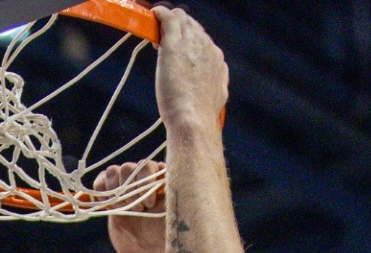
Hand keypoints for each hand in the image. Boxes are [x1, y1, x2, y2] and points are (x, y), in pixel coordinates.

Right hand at [96, 161, 166, 252]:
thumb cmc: (166, 236)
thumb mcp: (174, 213)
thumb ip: (173, 192)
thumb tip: (166, 171)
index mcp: (161, 180)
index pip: (149, 164)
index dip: (146, 180)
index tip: (151, 204)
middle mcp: (143, 179)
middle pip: (129, 167)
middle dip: (131, 190)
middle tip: (138, 211)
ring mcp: (126, 186)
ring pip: (113, 171)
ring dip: (116, 191)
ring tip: (122, 210)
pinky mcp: (111, 195)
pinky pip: (100, 180)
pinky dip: (100, 191)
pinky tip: (110, 208)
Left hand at [153, 8, 228, 131]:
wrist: (194, 120)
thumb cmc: (200, 117)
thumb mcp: (217, 97)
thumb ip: (215, 84)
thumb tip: (214, 85)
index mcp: (217, 60)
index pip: (202, 39)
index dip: (188, 42)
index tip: (178, 52)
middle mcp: (207, 47)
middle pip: (192, 26)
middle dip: (178, 30)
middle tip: (162, 43)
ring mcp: (190, 43)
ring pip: (181, 19)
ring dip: (169, 23)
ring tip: (157, 34)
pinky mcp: (173, 43)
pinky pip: (168, 17)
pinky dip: (160, 14)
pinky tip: (154, 15)